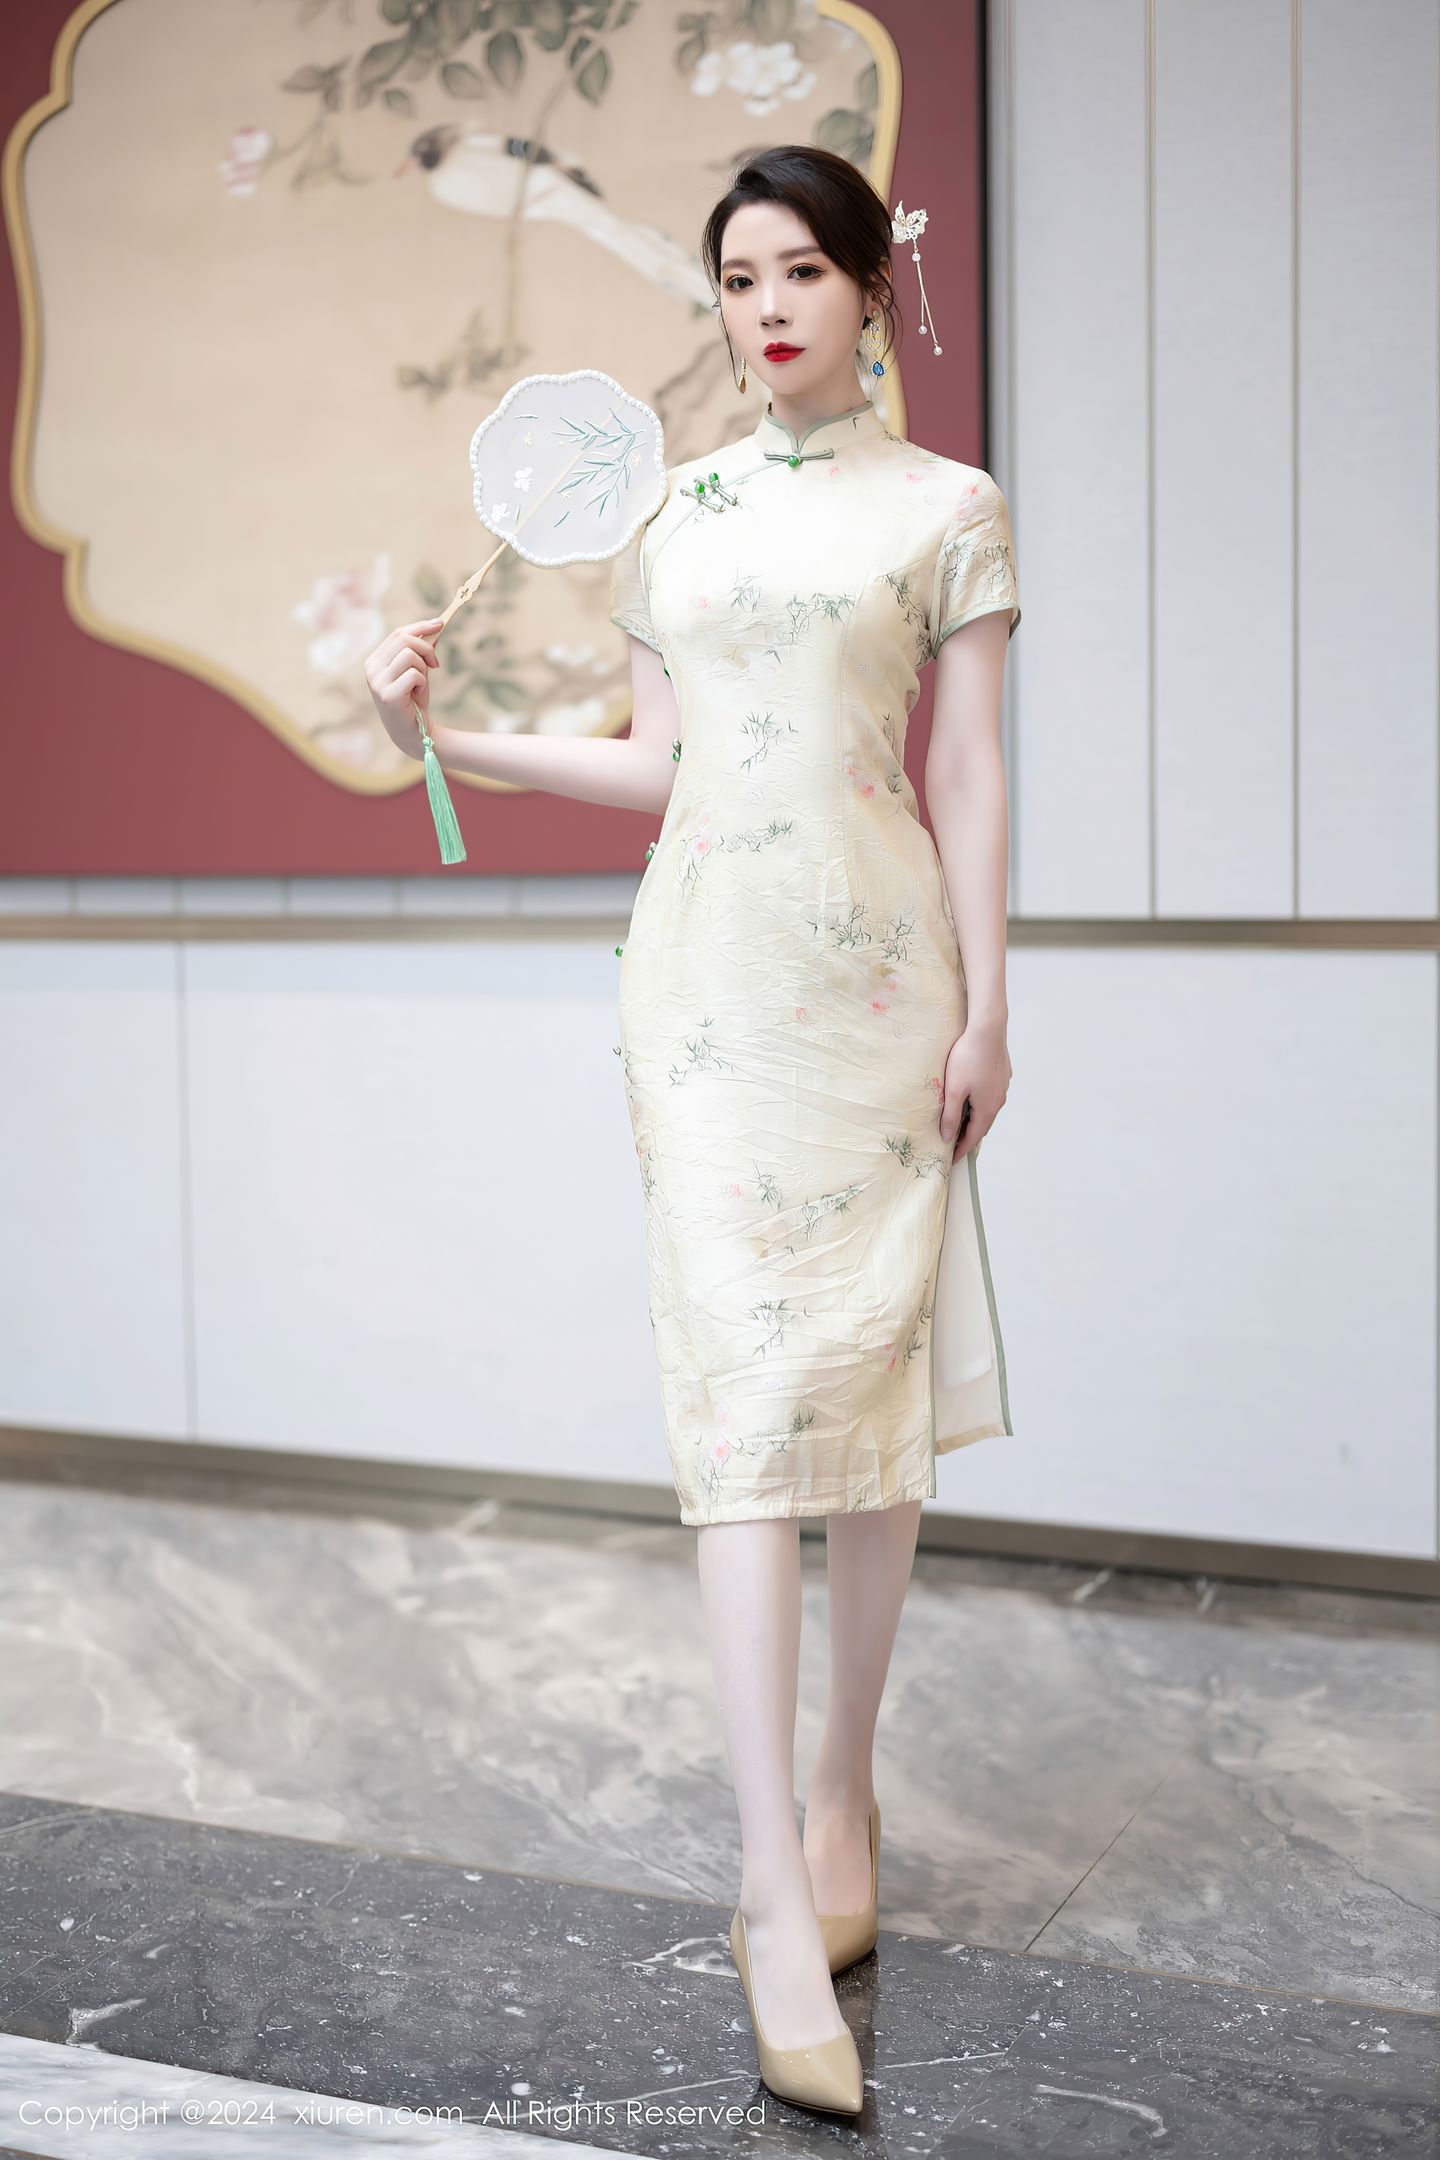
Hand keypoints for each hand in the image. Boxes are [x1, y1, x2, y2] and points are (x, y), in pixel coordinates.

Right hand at [364, 615, 443, 757]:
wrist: (413, 732)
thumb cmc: (414, 700)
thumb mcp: (416, 671)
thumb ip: (420, 650)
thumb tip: (436, 625)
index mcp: (375, 661)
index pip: (397, 633)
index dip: (420, 626)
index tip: (440, 623)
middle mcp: (371, 669)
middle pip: (404, 639)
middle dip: (426, 648)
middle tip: (435, 664)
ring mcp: (377, 682)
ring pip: (409, 655)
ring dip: (424, 669)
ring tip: (422, 685)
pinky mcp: (388, 695)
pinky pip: (414, 674)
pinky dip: (423, 683)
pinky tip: (418, 696)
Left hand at [938, 1015, 1010, 1160]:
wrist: (987, 1029)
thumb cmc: (968, 1058)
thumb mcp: (954, 1090)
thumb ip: (951, 1115)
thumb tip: (947, 1137)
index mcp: (987, 1108)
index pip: (973, 1138)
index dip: (961, 1150)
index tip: (951, 1160)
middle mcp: (998, 1101)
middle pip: (982, 1126)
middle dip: (968, 1137)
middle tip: (953, 1145)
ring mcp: (1002, 1088)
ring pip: (987, 1111)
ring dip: (974, 1120)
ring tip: (960, 1123)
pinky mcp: (1002, 1075)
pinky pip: (990, 1097)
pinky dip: (980, 1105)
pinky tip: (970, 1098)